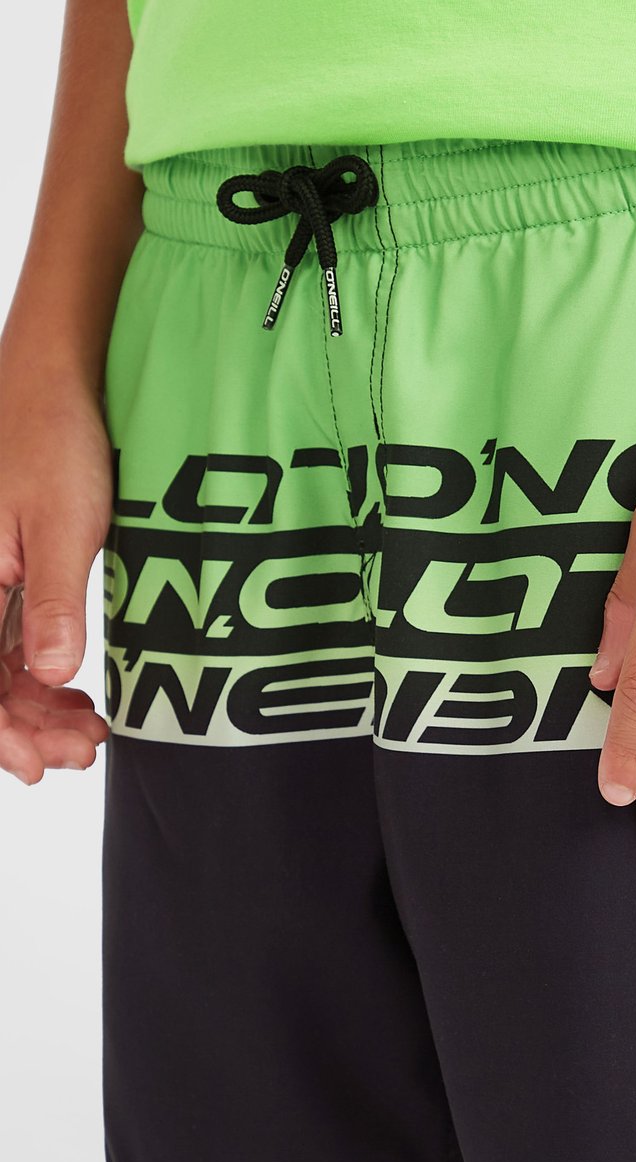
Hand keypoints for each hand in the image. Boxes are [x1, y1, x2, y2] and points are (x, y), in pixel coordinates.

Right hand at [0, 366, 112, 783]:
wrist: (55, 382)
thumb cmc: (54, 437)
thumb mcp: (62, 525)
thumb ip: (52, 604)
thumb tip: (48, 676)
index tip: (37, 765)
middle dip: (26, 730)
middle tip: (81, 752)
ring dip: (37, 711)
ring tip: (89, 734)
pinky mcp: (1, 578)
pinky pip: (8, 646)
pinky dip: (41, 680)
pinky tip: (77, 697)